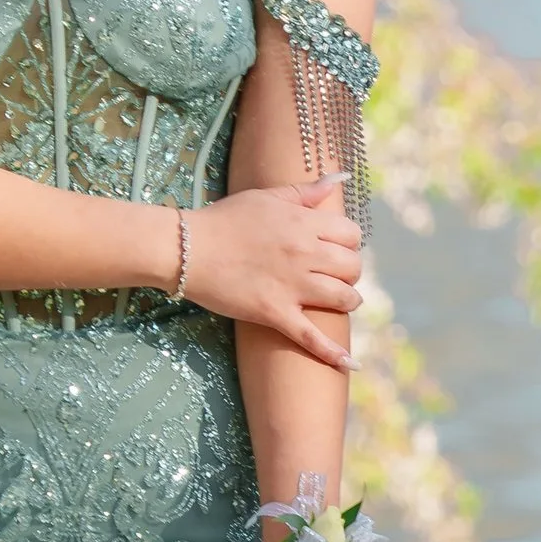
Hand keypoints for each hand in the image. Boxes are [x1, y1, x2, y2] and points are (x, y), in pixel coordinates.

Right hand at [185, 174, 359, 369]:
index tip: (336, 248)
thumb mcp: (267, 197)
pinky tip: (351, 364)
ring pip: (343, 299)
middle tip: (335, 275)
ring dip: (347, 301)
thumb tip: (341, 177)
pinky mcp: (275, 313)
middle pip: (352, 267)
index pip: (351, 235)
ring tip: (339, 301)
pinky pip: (311, 337)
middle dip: (350, 272)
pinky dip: (334, 353)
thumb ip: (306, 191)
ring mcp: (292, 286)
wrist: (187, 249)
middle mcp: (304, 254)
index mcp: (303, 224)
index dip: (348, 243)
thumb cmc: (225, 219)